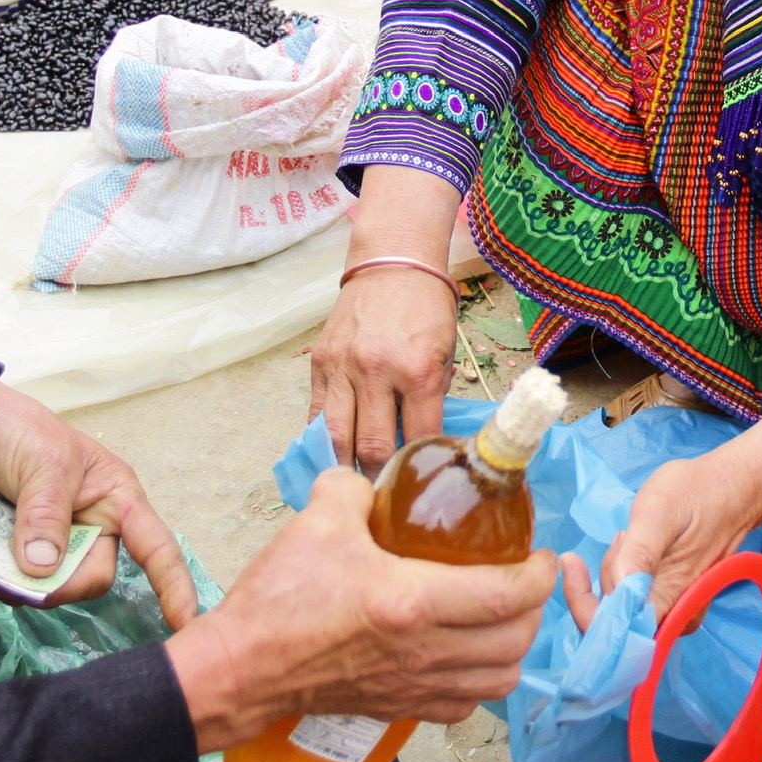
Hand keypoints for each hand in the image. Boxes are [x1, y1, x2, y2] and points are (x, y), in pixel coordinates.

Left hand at [0, 379, 199, 626]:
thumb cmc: (22, 433)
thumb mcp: (43, 465)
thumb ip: (46, 516)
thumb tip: (44, 570)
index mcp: (117, 500)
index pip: (155, 546)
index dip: (172, 584)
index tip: (184, 620)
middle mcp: (94, 527)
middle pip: (92, 578)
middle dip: (59, 581)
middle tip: (22, 565)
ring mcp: (58, 546)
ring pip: (53, 589)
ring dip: (21, 581)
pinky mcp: (24, 557)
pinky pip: (20, 588)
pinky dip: (0, 580)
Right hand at [167, 469, 555, 748]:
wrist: (241, 668)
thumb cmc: (278, 600)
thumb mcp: (320, 519)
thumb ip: (355, 488)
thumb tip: (373, 482)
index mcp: (412, 603)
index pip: (506, 595)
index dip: (538, 574)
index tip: (540, 554)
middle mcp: (424, 652)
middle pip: (515, 642)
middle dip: (535, 609)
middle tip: (525, 578)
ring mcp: (414, 687)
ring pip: (499, 681)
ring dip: (514, 648)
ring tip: (505, 617)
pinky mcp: (399, 709)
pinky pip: (464, 705)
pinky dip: (480, 681)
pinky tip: (467, 655)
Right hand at [310, 164, 464, 472]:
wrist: (391, 262)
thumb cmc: (427, 308)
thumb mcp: (445, 351)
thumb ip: (433, 397)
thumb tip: (425, 443)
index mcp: (416, 370)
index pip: (417, 437)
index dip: (417, 468)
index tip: (416, 487)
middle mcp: (376, 371)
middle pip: (370, 446)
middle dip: (377, 478)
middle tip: (382, 499)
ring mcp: (342, 367)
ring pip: (336, 437)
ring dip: (344, 467)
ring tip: (353, 489)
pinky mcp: (320, 362)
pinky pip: (316, 413)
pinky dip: (323, 439)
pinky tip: (330, 457)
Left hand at [603, 400, 761, 617]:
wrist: (734, 488)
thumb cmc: (697, 494)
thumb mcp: (659, 512)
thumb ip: (639, 553)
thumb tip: (619, 590)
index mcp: (669, 602)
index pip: (612, 633)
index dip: (582, 605)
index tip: (571, 563)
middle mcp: (673, 618)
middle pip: (612, 619)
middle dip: (604, 578)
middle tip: (622, 537)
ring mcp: (676, 611)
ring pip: (621, 608)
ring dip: (615, 572)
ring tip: (632, 536)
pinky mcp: (676, 601)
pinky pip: (635, 600)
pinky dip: (625, 575)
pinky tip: (636, 547)